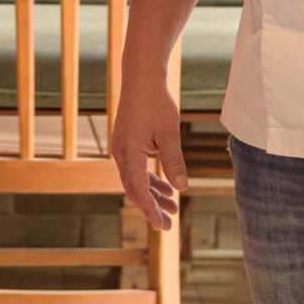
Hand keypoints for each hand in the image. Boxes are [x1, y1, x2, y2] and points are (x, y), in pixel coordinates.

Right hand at [110, 68, 187, 232]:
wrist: (141, 78)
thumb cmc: (155, 102)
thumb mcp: (168, 133)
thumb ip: (174, 161)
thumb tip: (182, 187)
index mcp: (128, 153)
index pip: (138, 190)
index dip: (150, 210)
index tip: (162, 226)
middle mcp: (121, 154)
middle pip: (135, 189)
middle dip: (152, 207)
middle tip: (169, 224)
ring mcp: (122, 149)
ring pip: (135, 180)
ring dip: (153, 194)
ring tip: (172, 207)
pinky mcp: (127, 144)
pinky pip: (136, 169)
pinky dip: (149, 180)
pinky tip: (165, 186)